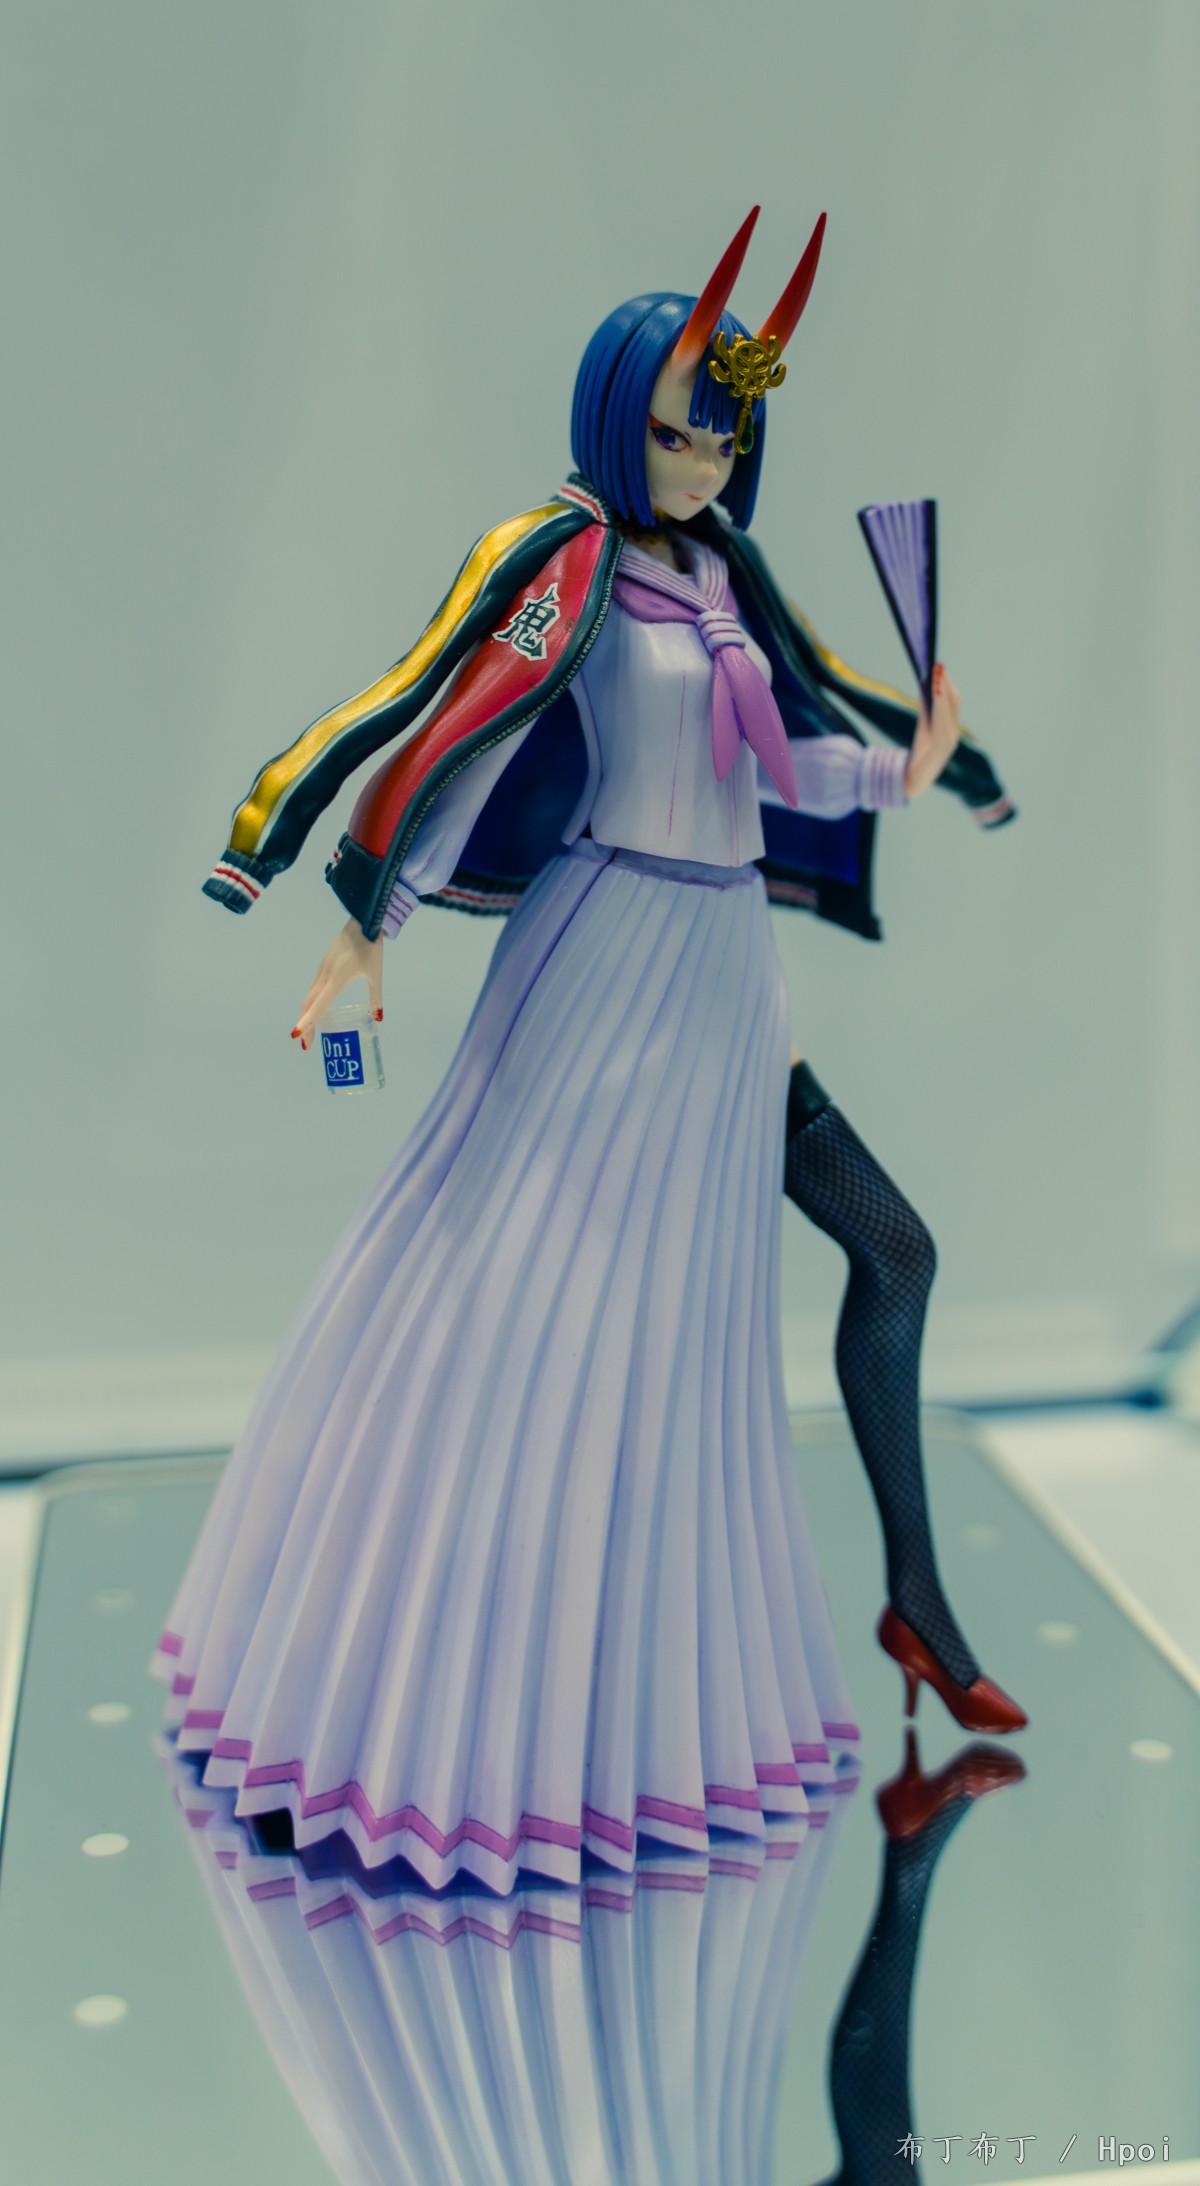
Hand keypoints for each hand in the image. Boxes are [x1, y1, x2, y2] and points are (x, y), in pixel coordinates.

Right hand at [292, 918, 382, 1049]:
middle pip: (309, 1004)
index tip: (298, 1037)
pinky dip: (311, 1002)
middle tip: (306, 1044)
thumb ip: (376, 997)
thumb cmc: (371, 947)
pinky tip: (316, 1008)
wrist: (363, 920)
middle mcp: (325, 975)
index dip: (308, 1022)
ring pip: (309, 995)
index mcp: (337, 980)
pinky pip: (313, 987)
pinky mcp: (324, 963)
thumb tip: (378, 1018)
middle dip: (306, 1024)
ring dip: (306, 1013)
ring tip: (308, 1031)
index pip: (318, 1006)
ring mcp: (323, 968)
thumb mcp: (376, 975)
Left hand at [904, 662, 960, 798]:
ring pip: (948, 709)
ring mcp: (950, 740)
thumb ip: (926, 711)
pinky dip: (939, 704)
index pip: (953, 702)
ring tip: (935, 675)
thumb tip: (925, 689)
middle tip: (936, 666)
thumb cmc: (920, 755)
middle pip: (953, 702)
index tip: (938, 668)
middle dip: (945, 683)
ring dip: (942, 690)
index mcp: (950, 728)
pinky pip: (942, 720)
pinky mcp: (942, 746)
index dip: (947, 685)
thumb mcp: (923, 728)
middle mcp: (953, 733)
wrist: (912, 780)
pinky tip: (933, 692)